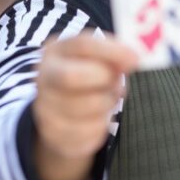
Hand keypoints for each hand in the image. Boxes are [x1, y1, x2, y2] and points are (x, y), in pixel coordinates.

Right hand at [32, 35, 136, 179]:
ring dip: (107, 104)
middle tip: (117, 83)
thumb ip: (114, 55)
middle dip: (103, 79)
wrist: (64, 112)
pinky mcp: (53, 134)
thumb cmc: (89, 75)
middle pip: (72, 76)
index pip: (82, 44)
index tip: (136, 59)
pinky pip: (87, 132)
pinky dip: (101, 126)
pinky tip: (98, 118)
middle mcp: (43, 76)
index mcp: (55, 50)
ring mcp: (44, 106)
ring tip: (107, 99)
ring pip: (86, 107)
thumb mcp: (98, 58)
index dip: (112, 51)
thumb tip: (135, 58)